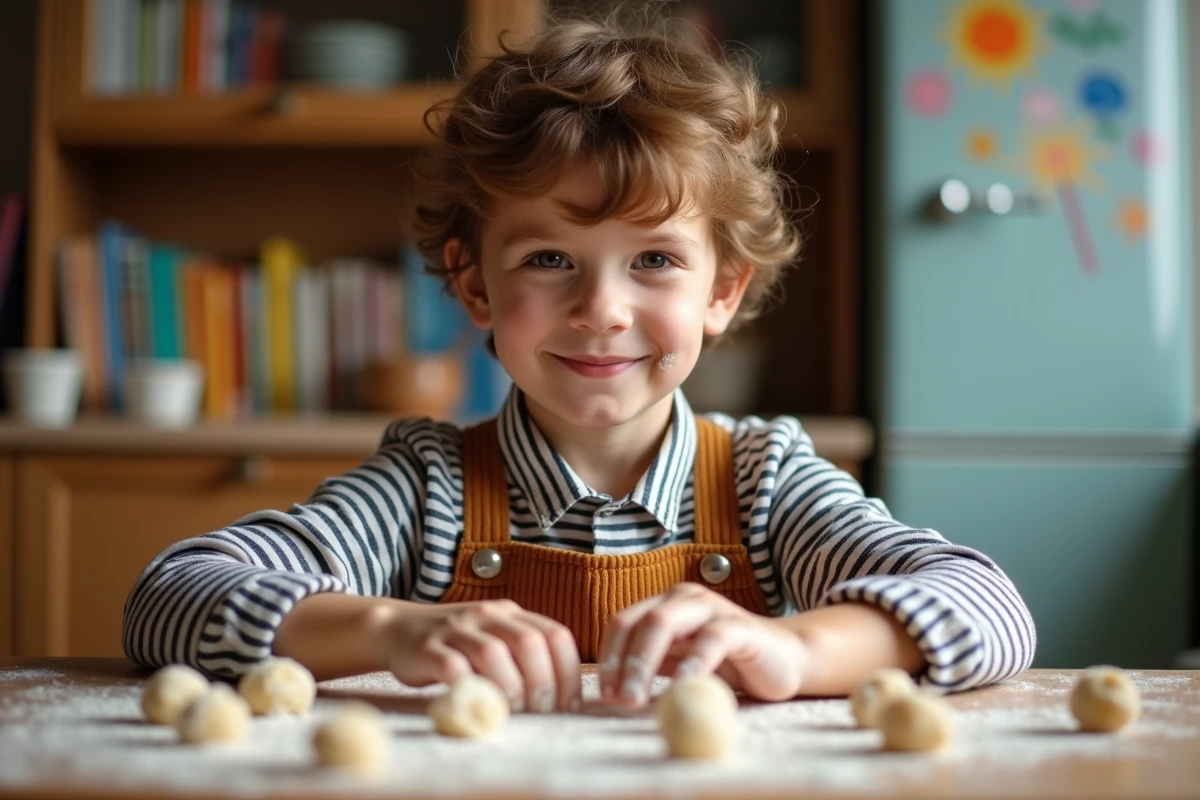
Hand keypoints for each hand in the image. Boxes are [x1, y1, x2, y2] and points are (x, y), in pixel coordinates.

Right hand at [380, 599, 581, 712]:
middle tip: (541, 711)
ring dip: (510, 688)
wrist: (397, 629)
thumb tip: (560, 698)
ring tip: (512, 712)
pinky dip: (469, 688)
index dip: (569, 672)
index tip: (568, 704)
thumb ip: (522, 657)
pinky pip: (452, 667)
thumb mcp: (494, 638)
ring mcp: (456, 629)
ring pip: (493, 653)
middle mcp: (487, 615)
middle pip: (529, 643)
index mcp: (510, 613)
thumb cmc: (456, 645)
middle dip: (542, 682)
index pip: (555, 635)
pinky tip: (476, 706)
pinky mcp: (428, 648)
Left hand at [597, 582, 805, 708]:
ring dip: (643, 662)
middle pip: (639, 622)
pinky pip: (711, 639)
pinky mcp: (740, 627)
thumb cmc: (727, 664)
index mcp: (665, 604)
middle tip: (615, 700)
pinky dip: (693, 662)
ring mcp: (712, 608)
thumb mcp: (680, 663)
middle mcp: (684, 598)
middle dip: (621, 662)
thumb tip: (610, 692)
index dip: (608, 657)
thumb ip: (652, 667)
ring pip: (664, 623)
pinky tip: (683, 685)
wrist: (785, 660)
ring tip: (634, 699)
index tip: (603, 694)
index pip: (623, 623)